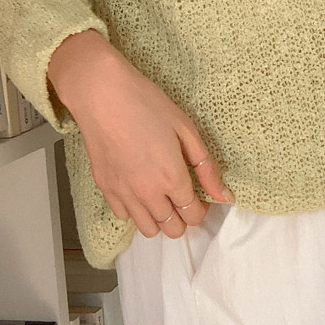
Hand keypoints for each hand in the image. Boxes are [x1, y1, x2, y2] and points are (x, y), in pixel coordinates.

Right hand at [47, 30, 234, 238]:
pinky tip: (138, 190)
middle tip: (182, 198)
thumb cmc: (145, 103)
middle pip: (173, 229)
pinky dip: (135, 210)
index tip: (201, 197)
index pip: (194, 215)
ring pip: (148, 230)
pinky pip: (124, 216)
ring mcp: (123, 193)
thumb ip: (206, 167)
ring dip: (160, 219)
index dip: (202, 209)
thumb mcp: (185, 128)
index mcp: (172, 177)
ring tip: (161, 197)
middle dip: (183, 218)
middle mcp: (148, 193)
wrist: (100, 94)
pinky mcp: (104, 188)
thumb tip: (224, 196)